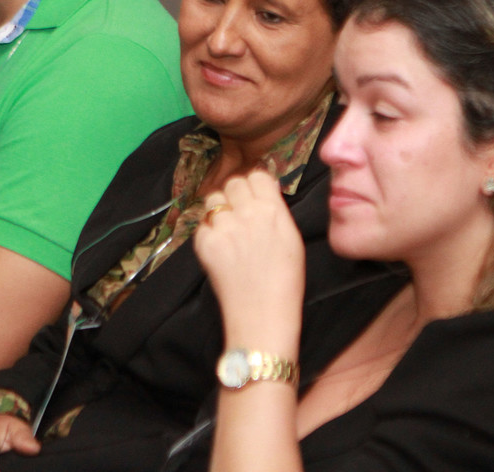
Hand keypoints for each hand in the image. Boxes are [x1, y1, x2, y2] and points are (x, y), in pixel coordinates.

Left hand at [194, 170, 304, 353]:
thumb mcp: (292, 239)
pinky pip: (201, 225)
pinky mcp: (204, 244)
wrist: (263, 316)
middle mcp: (247, 213)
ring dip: (219, 210)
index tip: (254, 196)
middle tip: (240, 214)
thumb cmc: (284, 282)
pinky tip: (219, 249)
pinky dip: (207, 233)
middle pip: (233, 183)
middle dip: (236, 195)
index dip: (255, 185)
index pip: (257, 175)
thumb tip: (265, 191)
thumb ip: (277, 211)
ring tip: (228, 231)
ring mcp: (223, 228)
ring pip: (212, 200)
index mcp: (273, 210)